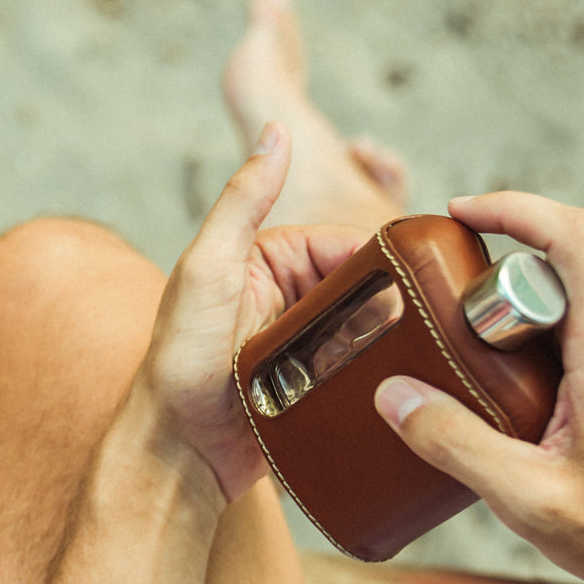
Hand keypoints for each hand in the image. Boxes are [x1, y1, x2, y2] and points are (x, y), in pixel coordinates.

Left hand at [136, 123, 367, 502]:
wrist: (179, 450)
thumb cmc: (181, 359)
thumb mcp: (207, 269)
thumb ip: (241, 202)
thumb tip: (274, 133)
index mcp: (267, 255)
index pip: (345, 245)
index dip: (376, 264)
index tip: (404, 288)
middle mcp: (287, 292)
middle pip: (365, 287)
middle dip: (382, 310)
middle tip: (387, 340)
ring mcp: (303, 339)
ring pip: (371, 330)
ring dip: (381, 347)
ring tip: (380, 369)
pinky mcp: (315, 383)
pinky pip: (361, 369)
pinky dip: (376, 375)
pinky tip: (390, 388)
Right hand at [375, 192, 583, 583]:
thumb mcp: (526, 498)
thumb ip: (454, 443)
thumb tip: (393, 394)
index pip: (573, 237)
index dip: (515, 207)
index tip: (461, 212)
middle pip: (558, 271)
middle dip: (498, 297)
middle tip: (461, 350)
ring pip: (570, 301)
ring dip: (522, 326)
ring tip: (495, 390)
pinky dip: (544, 343)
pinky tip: (526, 400)